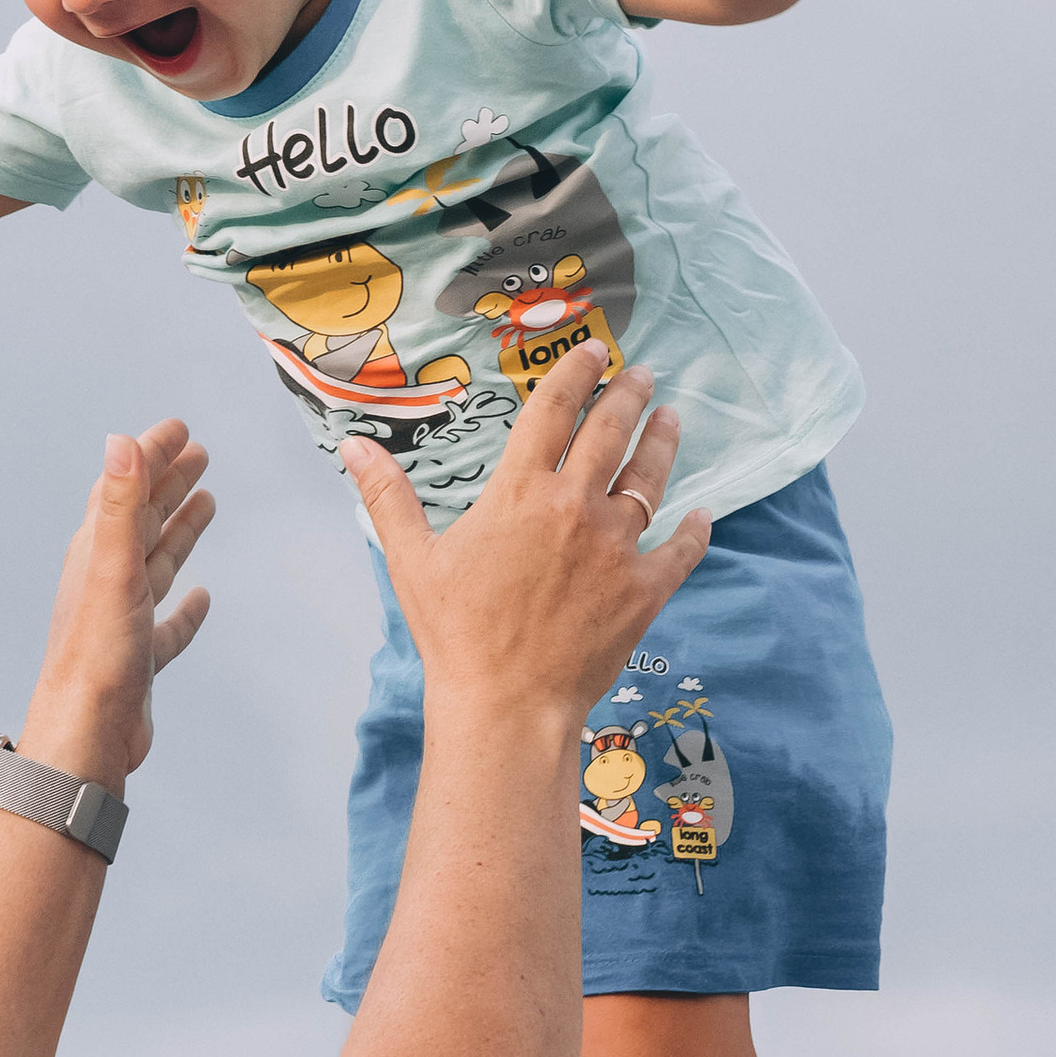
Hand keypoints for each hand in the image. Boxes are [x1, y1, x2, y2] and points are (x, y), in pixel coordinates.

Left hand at [14, 420, 213, 791]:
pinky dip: (186, 608)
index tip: (179, 429)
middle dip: (168, 482)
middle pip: (142, 519)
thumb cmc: (94, 657)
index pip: (124, 488)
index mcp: (96, 554)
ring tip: (205, 503)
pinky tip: (202, 598)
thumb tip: (121, 440)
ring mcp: (123, 620)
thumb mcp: (112, 569)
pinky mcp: (139, 659)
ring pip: (156, 563)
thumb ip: (120, 504)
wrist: (87, 735)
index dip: (151, 455)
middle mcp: (107, 581)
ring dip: (179, 531)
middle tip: (198, 453)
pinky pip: (168, 624)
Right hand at [340, 346, 706, 718]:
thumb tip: (353, 446)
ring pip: (651, 479)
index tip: (591, 352)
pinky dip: (693, 531)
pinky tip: (701, 515)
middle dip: (628, 395)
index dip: (574, 374)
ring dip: (662, 442)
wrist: (507, 704)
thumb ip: (387, 497)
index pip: (553, 412)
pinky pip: (680, 550)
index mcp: (520, 493)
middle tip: (641, 375)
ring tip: (670, 419)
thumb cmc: (455, 636)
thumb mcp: (412, 561)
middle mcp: (576, 507)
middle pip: (610, 432)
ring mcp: (616, 547)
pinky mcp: (644, 590)